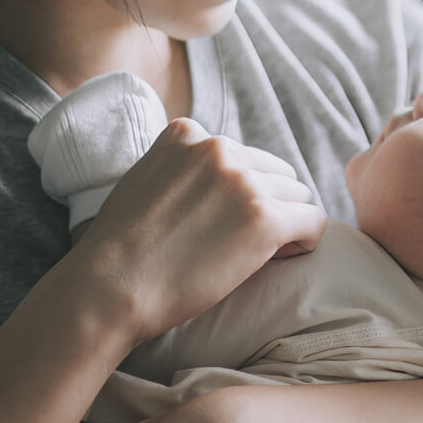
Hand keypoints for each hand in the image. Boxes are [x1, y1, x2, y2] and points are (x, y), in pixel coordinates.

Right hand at [66, 118, 323, 344]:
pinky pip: (314, 222)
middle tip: (243, 241)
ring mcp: (243, 182)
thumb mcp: (145, 180)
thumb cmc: (120, 249)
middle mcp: (218, 148)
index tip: (223, 221)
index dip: (241, 191)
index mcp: (187, 133)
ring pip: (298, 196)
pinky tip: (281, 258)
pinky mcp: (264, 219)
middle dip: (267, 204)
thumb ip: (182, 168)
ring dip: (285, 223)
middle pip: (276, 173)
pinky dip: (305, 241)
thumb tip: (222, 181)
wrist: (108, 289)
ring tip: (256, 253)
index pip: (242, 155)